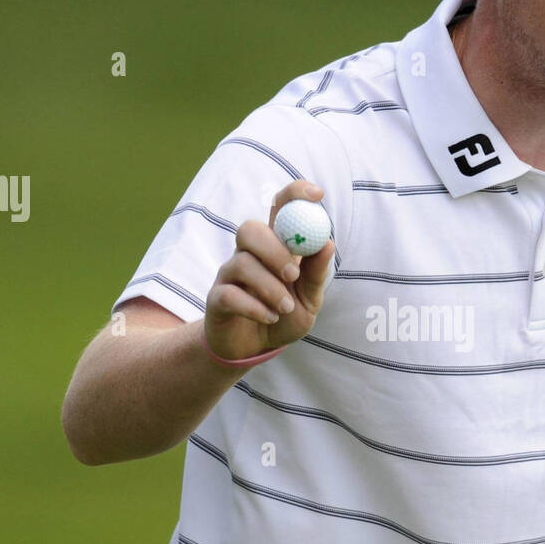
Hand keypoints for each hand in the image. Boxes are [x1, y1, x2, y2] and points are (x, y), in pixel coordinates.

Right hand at [204, 180, 334, 360]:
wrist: (254, 349)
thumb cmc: (283, 316)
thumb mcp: (309, 300)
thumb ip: (316, 274)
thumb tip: (327, 243)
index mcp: (274, 246)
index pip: (279, 208)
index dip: (294, 194)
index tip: (317, 194)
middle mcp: (248, 253)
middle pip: (250, 229)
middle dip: (274, 249)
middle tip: (293, 274)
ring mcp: (229, 274)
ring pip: (242, 263)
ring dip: (269, 286)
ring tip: (284, 307)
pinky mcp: (216, 298)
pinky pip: (229, 294)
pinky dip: (254, 307)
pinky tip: (269, 317)